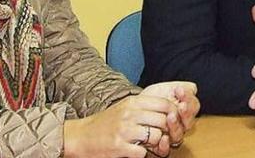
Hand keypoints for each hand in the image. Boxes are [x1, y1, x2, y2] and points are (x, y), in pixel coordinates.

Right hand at [63, 94, 178, 157]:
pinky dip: (142, 154)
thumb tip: (169, 107)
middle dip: (166, 131)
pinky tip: (135, 150)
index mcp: (133, 102)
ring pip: (156, 136)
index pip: (165, 104)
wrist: (80, 136)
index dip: (174, 113)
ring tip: (146, 143)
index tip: (172, 121)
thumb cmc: (106, 122)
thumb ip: (145, 106)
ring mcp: (124, 130)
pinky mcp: (119, 147)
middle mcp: (129, 114)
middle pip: (163, 121)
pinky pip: (143, 152)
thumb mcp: (125, 106)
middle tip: (161, 136)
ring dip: (155, 143)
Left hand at [141, 81, 199, 152]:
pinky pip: (165, 150)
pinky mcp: (158, 145)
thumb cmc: (153, 98)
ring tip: (170, 117)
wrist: (135, 108)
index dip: (189, 100)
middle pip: (189, 123)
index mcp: (184, 111)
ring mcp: (170, 135)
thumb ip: (184, 87)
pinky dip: (165, 145)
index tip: (179, 91)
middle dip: (186, 114)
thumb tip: (192, 90)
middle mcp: (180, 124)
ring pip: (178, 135)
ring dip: (176, 126)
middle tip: (181, 105)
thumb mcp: (168, 88)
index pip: (193, 107)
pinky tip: (163, 138)